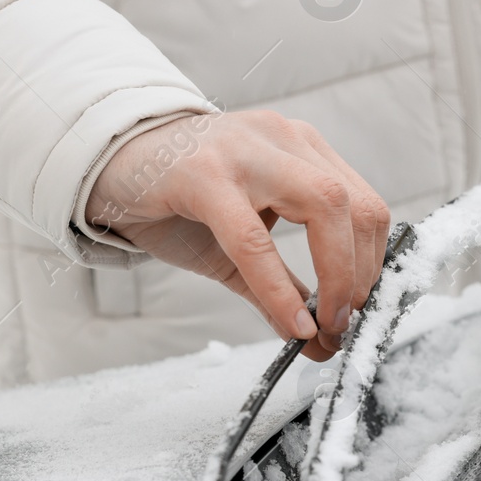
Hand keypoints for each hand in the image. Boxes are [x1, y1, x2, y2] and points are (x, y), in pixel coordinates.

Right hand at [83, 111, 389, 358]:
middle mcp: (284, 140)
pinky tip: (288, 322)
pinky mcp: (202, 173)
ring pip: (325, 206)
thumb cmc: (178, 203)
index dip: (373, 267)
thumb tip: (320, 341)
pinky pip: (253, 237)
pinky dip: (278, 287)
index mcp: (302, 150)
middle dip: (361, 276)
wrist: (107, 166)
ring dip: (336, 277)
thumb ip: (283, 287)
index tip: (360, 316)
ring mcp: (246, 150)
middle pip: (357, 206)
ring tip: (322, 324)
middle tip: (343, 325)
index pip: (366, 206)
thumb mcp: (240, 247)